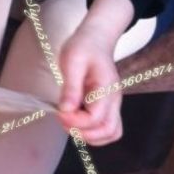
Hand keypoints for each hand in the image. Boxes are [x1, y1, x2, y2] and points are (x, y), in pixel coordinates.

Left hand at [57, 22, 121, 145]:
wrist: (96, 38)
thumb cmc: (84, 46)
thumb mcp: (73, 61)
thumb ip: (71, 87)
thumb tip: (66, 110)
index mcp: (106, 88)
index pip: (95, 118)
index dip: (75, 121)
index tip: (60, 112)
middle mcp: (114, 99)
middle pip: (108, 131)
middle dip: (84, 132)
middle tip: (65, 120)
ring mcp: (113, 104)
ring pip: (111, 133)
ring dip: (90, 135)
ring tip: (71, 122)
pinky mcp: (107, 106)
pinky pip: (107, 128)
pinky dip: (93, 132)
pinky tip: (78, 121)